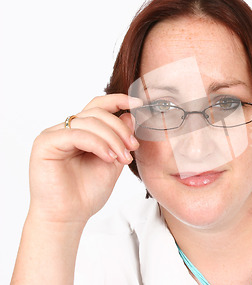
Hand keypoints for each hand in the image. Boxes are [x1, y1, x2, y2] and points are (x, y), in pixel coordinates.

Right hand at [27, 94, 142, 224]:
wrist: (68, 217)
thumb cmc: (87, 193)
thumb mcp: (113, 161)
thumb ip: (120, 139)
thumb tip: (129, 115)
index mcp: (81, 131)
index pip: (99, 106)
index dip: (118, 100)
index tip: (139, 103)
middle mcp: (66, 129)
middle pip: (97, 112)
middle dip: (120, 128)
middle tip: (132, 147)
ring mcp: (54, 134)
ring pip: (89, 121)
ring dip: (112, 138)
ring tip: (122, 157)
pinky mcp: (45, 143)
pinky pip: (77, 134)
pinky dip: (97, 144)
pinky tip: (108, 157)